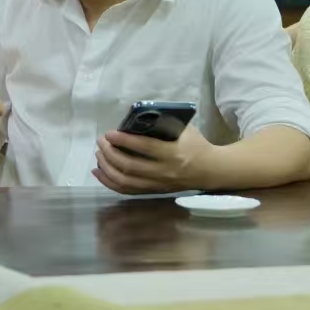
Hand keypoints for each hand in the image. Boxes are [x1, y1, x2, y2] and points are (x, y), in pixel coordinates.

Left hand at [92, 126, 215, 193]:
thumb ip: (164, 124)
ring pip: (125, 181)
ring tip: (98, 155)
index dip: (124, 140)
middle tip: (101, 142)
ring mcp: (157, 185)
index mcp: (173, 153)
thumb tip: (138, 117)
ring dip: (107, 168)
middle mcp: (163, 172)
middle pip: (130, 166)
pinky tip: (99, 172)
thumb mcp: (185, 129)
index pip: (144, 148)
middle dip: (110, 153)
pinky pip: (127, 190)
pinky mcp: (153, 191)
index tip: (110, 133)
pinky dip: (110, 182)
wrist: (210, 170)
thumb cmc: (196, 145)